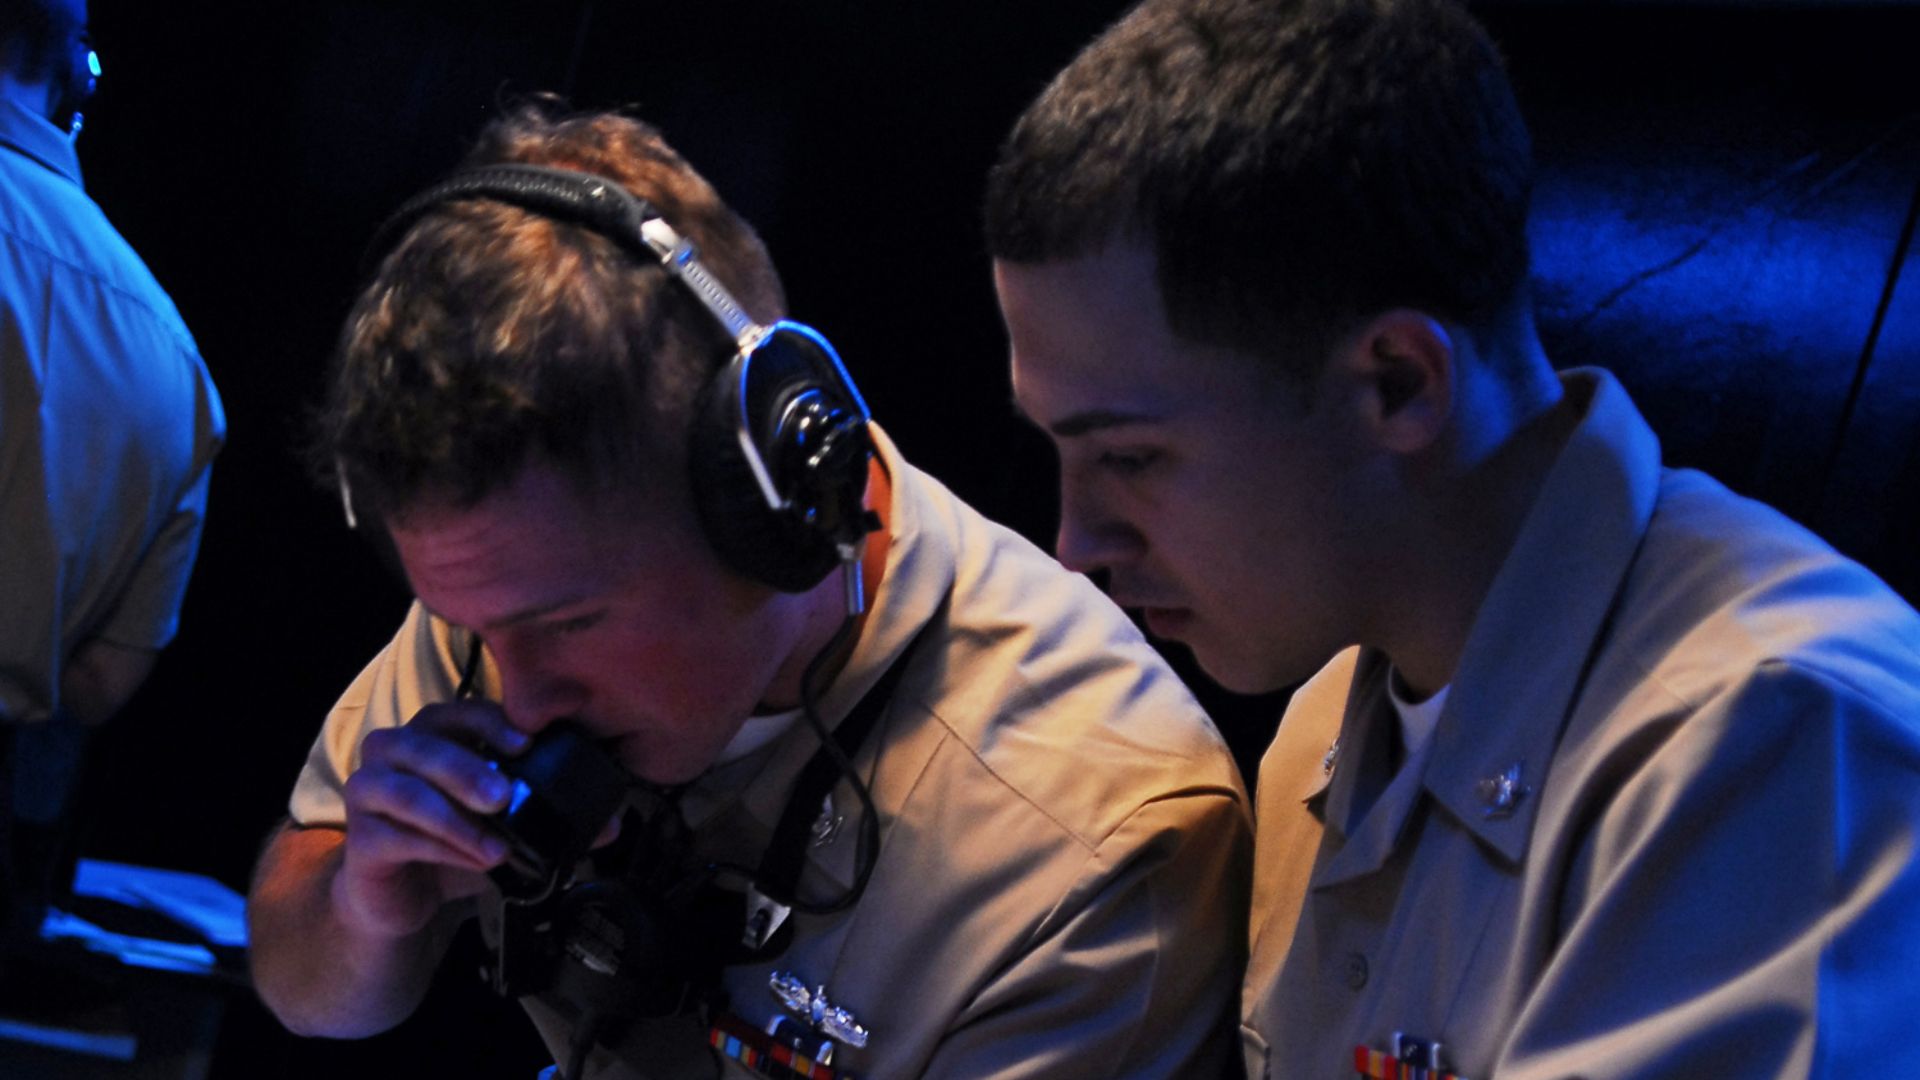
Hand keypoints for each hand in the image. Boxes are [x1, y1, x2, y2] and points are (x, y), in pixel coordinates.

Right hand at [333, 701, 528, 939]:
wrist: (405, 896)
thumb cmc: (455, 843)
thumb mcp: (505, 824)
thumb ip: (551, 816)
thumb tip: (608, 825)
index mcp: (432, 733)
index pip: (460, 713)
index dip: (492, 724)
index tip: (527, 743)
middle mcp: (392, 752)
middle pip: (426, 746)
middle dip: (468, 769)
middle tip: (505, 796)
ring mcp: (368, 792)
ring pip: (408, 794)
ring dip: (457, 821)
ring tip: (499, 848)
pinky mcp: (360, 838)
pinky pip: (398, 838)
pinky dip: (442, 850)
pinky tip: (475, 863)